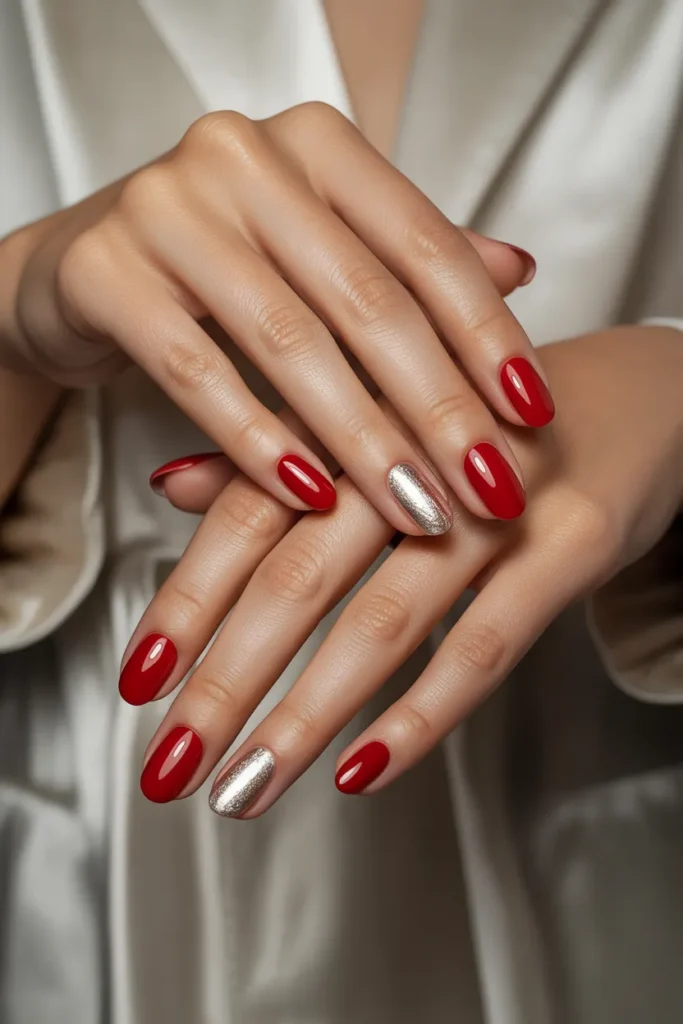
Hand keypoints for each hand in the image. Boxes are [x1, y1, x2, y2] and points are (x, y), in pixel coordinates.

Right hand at [2, 103, 550, 532]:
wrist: (79, 268)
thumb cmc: (221, 264)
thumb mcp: (323, 249)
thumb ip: (412, 258)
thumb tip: (521, 272)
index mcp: (315, 144)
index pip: (425, 246)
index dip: (486, 334)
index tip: (533, 414)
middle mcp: (243, 157)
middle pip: (368, 300)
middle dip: (439, 407)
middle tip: (489, 490)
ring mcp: (166, 208)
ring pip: (289, 342)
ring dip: (362, 442)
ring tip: (419, 512)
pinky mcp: (103, 271)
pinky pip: (195, 370)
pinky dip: (256, 441)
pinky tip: (306, 497)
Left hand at [121, 325, 682, 808]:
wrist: (645, 395)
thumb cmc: (490, 419)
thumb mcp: (386, 419)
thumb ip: (280, 453)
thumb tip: (168, 486)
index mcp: (361, 415)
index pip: (251, 513)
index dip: (189, 599)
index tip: (139, 681)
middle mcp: (420, 452)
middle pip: (302, 574)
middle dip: (228, 680)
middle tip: (171, 766)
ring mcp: (501, 499)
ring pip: (386, 619)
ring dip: (307, 714)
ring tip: (246, 788)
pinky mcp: (574, 542)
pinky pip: (489, 643)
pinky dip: (422, 710)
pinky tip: (362, 769)